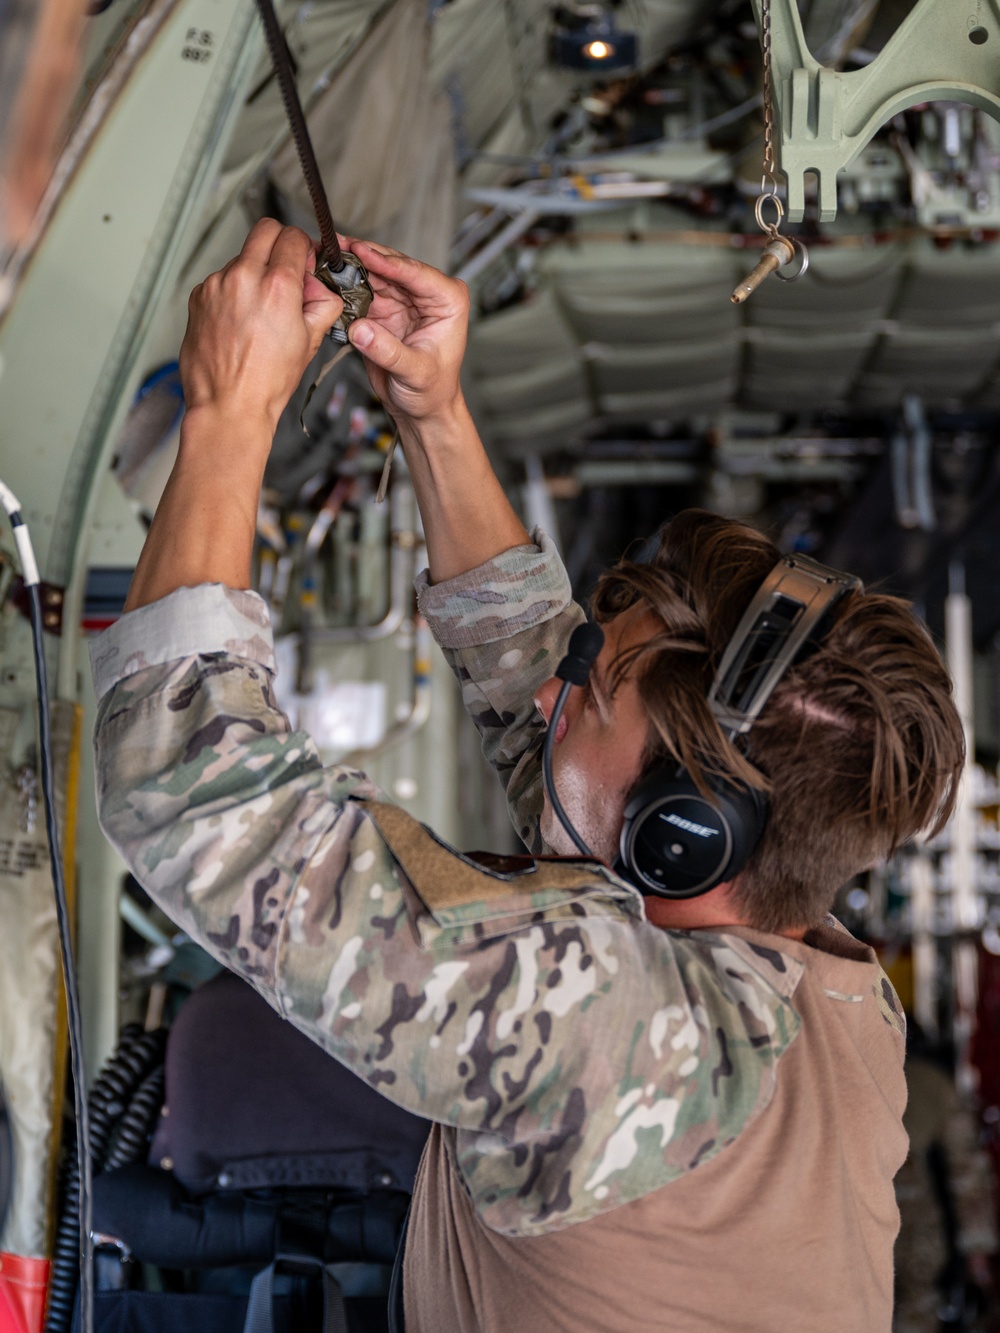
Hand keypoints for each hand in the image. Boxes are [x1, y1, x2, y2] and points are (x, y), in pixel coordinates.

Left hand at [179, 219, 343, 432]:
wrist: (229, 405)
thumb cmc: (267, 382)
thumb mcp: (311, 342)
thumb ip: (322, 303)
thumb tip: (319, 286)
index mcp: (276, 286)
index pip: (292, 236)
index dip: (303, 249)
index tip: (303, 265)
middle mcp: (243, 277)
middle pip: (264, 230)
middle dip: (279, 245)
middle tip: (285, 274)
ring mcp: (216, 285)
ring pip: (241, 257)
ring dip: (254, 273)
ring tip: (259, 313)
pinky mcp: (199, 296)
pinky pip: (222, 280)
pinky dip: (233, 292)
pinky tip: (239, 322)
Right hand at [343, 239, 469, 424]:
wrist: (421, 409)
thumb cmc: (432, 392)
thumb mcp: (415, 373)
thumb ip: (388, 351)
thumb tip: (361, 329)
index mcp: (448, 301)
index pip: (415, 273)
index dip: (386, 261)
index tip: (361, 251)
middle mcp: (426, 294)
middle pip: (391, 266)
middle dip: (362, 255)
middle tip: (335, 244)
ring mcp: (403, 300)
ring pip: (373, 274)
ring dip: (349, 267)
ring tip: (324, 255)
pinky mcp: (382, 310)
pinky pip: (360, 292)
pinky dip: (344, 286)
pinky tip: (326, 276)